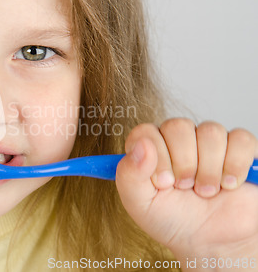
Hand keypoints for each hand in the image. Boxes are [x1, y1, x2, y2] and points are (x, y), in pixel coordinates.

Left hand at [116, 119, 257, 269]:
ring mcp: (209, 143)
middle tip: (184, 187)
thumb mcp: (140, 204)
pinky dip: (235, 165)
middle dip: (183, 164)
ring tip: (206, 191)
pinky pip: (240, 139)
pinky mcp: (240, 149)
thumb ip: (129, 174)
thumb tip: (141, 145)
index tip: (163, 183)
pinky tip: (228, 184)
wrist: (212, 243)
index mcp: (150, 149)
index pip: (146, 132)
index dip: (155, 156)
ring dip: (208, 169)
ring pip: (210, 131)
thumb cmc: (172, 221)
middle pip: (178, 126)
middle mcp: (177, 140)